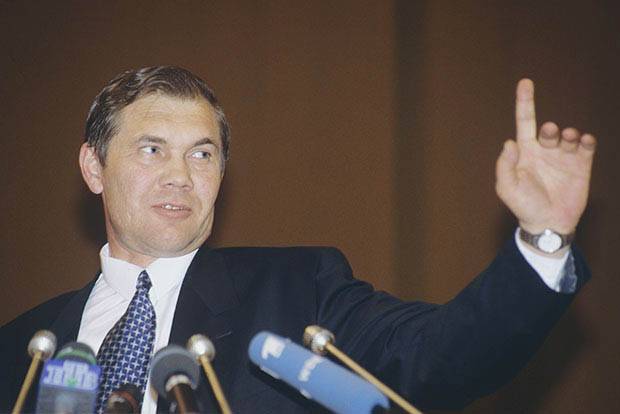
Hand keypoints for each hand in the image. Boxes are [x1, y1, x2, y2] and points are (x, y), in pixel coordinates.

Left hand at [495, 79, 595, 235]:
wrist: (548, 224)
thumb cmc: (524, 206)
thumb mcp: (507, 188)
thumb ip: (505, 166)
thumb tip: (509, 142)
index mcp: (525, 152)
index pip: (524, 122)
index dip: (525, 102)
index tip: (525, 82)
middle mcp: (544, 151)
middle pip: (548, 130)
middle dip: (550, 129)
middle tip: (551, 132)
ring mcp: (563, 157)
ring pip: (567, 135)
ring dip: (568, 134)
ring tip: (568, 138)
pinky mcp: (581, 165)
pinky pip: (585, 146)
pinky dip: (586, 140)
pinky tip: (584, 140)